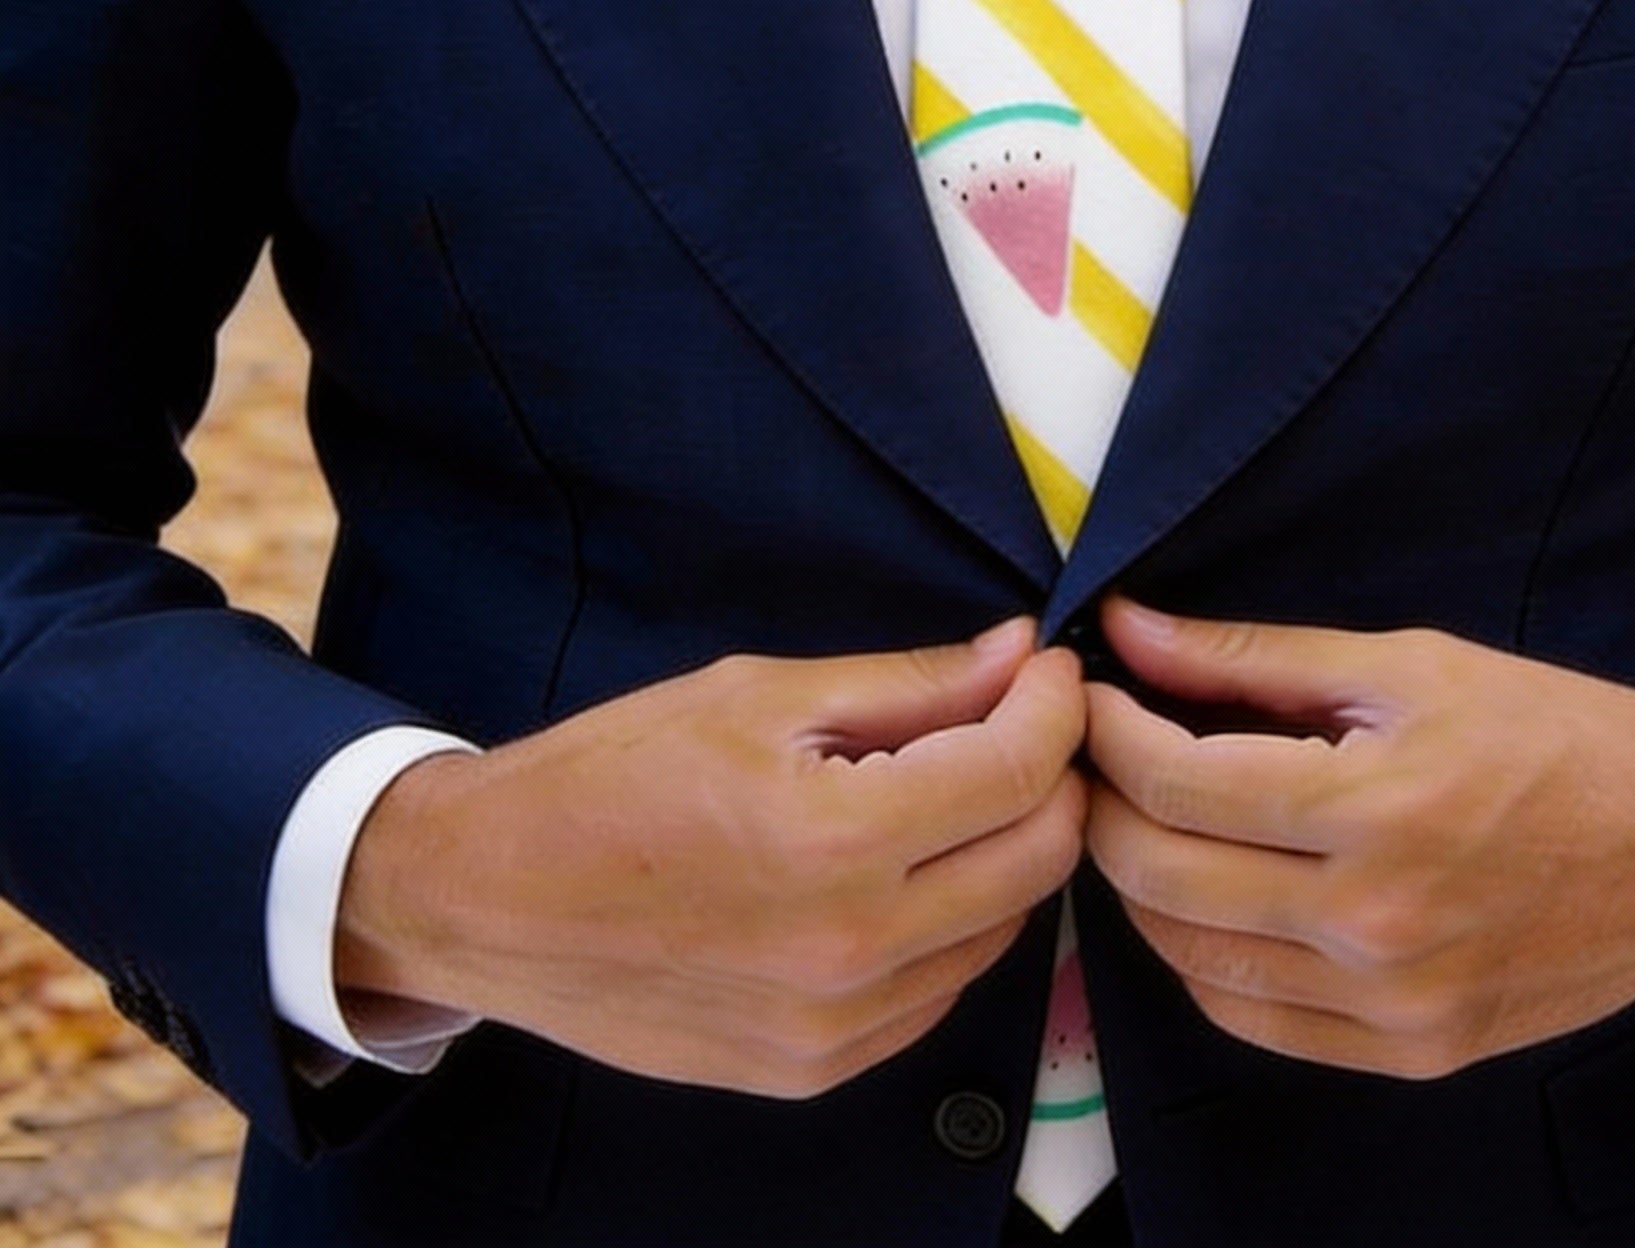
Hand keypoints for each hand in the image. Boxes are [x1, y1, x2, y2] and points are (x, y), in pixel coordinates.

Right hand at [336, 617, 1085, 1097]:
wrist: (490, 898)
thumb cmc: (613, 776)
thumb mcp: (759, 694)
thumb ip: (908, 684)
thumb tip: (1019, 654)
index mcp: (835, 841)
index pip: (1017, 770)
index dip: (1056, 703)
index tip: (1052, 666)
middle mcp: (851, 951)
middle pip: (1038, 859)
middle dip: (1054, 774)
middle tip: (1023, 719)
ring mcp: (836, 1026)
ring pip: (1003, 930)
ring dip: (1009, 849)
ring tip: (961, 785)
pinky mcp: (815, 1069)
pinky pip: (940, 991)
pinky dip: (955, 921)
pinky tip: (909, 868)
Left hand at [1083, 598, 1634, 1078]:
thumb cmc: (1557, 733)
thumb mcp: (1407, 664)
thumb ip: (1252, 656)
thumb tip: (1127, 628)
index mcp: (1375, 810)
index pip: (1176, 784)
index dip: (1108, 731)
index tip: (1092, 693)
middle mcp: (1375, 925)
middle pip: (1162, 877)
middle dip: (1104, 804)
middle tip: (1100, 752)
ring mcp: (1393, 1004)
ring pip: (1191, 959)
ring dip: (1141, 884)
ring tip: (1144, 816)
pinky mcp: (1413, 1052)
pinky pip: (1254, 1020)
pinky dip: (1203, 959)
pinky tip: (1207, 897)